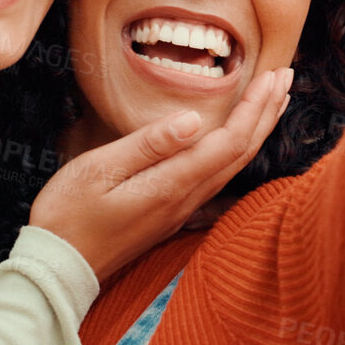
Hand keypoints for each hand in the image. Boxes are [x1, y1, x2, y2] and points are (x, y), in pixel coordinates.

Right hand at [28, 68, 292, 282]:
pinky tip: (239, 146)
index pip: (228, 140)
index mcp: (170, 183)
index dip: (254, 107)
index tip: (272, 76)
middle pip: (240, 152)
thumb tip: (193, 119)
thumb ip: (148, 145)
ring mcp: (181, 210)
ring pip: (233, 166)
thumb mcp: (99, 170)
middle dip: (266, 112)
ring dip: (257, 131)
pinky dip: (237, 152)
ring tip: (274, 103)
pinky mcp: (172, 214)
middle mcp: (185, 199)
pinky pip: (218, 178)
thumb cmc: (68, 214)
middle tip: (286, 76)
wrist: (58, 269)